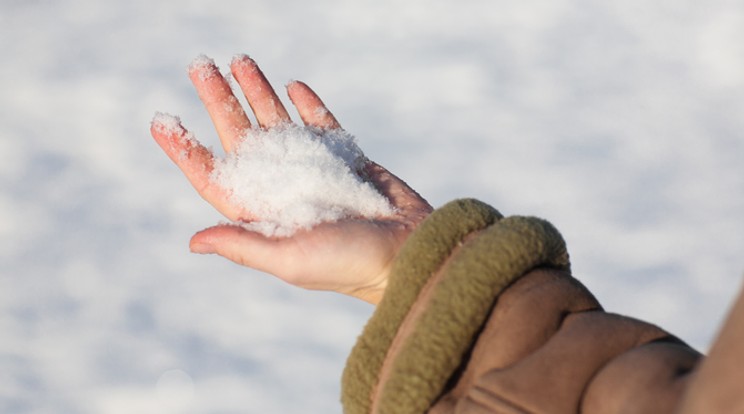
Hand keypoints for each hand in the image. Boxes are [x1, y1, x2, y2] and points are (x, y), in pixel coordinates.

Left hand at [150, 54, 431, 303]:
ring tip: (240, 60)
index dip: (187, 150)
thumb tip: (193, 241)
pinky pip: (321, 125)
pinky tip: (292, 84)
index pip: (216, 177)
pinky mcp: (347, 160)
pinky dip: (307, 104)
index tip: (162, 121)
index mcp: (264, 215)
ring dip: (258, 93)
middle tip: (200, 66)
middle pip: (242, 138)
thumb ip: (244, 245)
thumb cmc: (349, 264)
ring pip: (278, 124)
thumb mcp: (291, 258)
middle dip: (220, 101)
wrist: (410, 252)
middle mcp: (283, 190)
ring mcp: (315, 172)